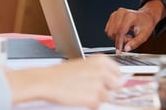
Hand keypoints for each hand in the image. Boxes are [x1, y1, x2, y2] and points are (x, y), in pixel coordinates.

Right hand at [7, 56, 121, 107]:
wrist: (46, 81)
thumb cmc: (61, 73)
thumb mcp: (84, 65)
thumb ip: (100, 70)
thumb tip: (113, 78)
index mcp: (101, 60)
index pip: (119, 72)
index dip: (113, 79)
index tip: (109, 82)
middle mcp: (102, 71)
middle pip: (117, 85)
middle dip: (108, 89)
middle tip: (94, 89)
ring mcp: (99, 86)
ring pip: (108, 97)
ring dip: (98, 97)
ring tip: (84, 92)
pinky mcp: (93, 99)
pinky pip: (98, 105)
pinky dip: (91, 104)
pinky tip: (80, 98)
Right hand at [104, 0, 163, 51]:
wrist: (146, 16)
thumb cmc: (146, 24)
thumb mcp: (144, 35)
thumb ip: (135, 43)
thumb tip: (126, 49)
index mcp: (130, 16)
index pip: (120, 31)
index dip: (119, 42)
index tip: (119, 51)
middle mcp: (121, 13)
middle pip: (114, 31)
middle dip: (119, 40)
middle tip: (129, 39)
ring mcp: (116, 13)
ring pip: (109, 31)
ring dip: (116, 37)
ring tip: (126, 36)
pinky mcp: (113, 16)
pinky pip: (108, 29)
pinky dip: (114, 34)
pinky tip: (122, 33)